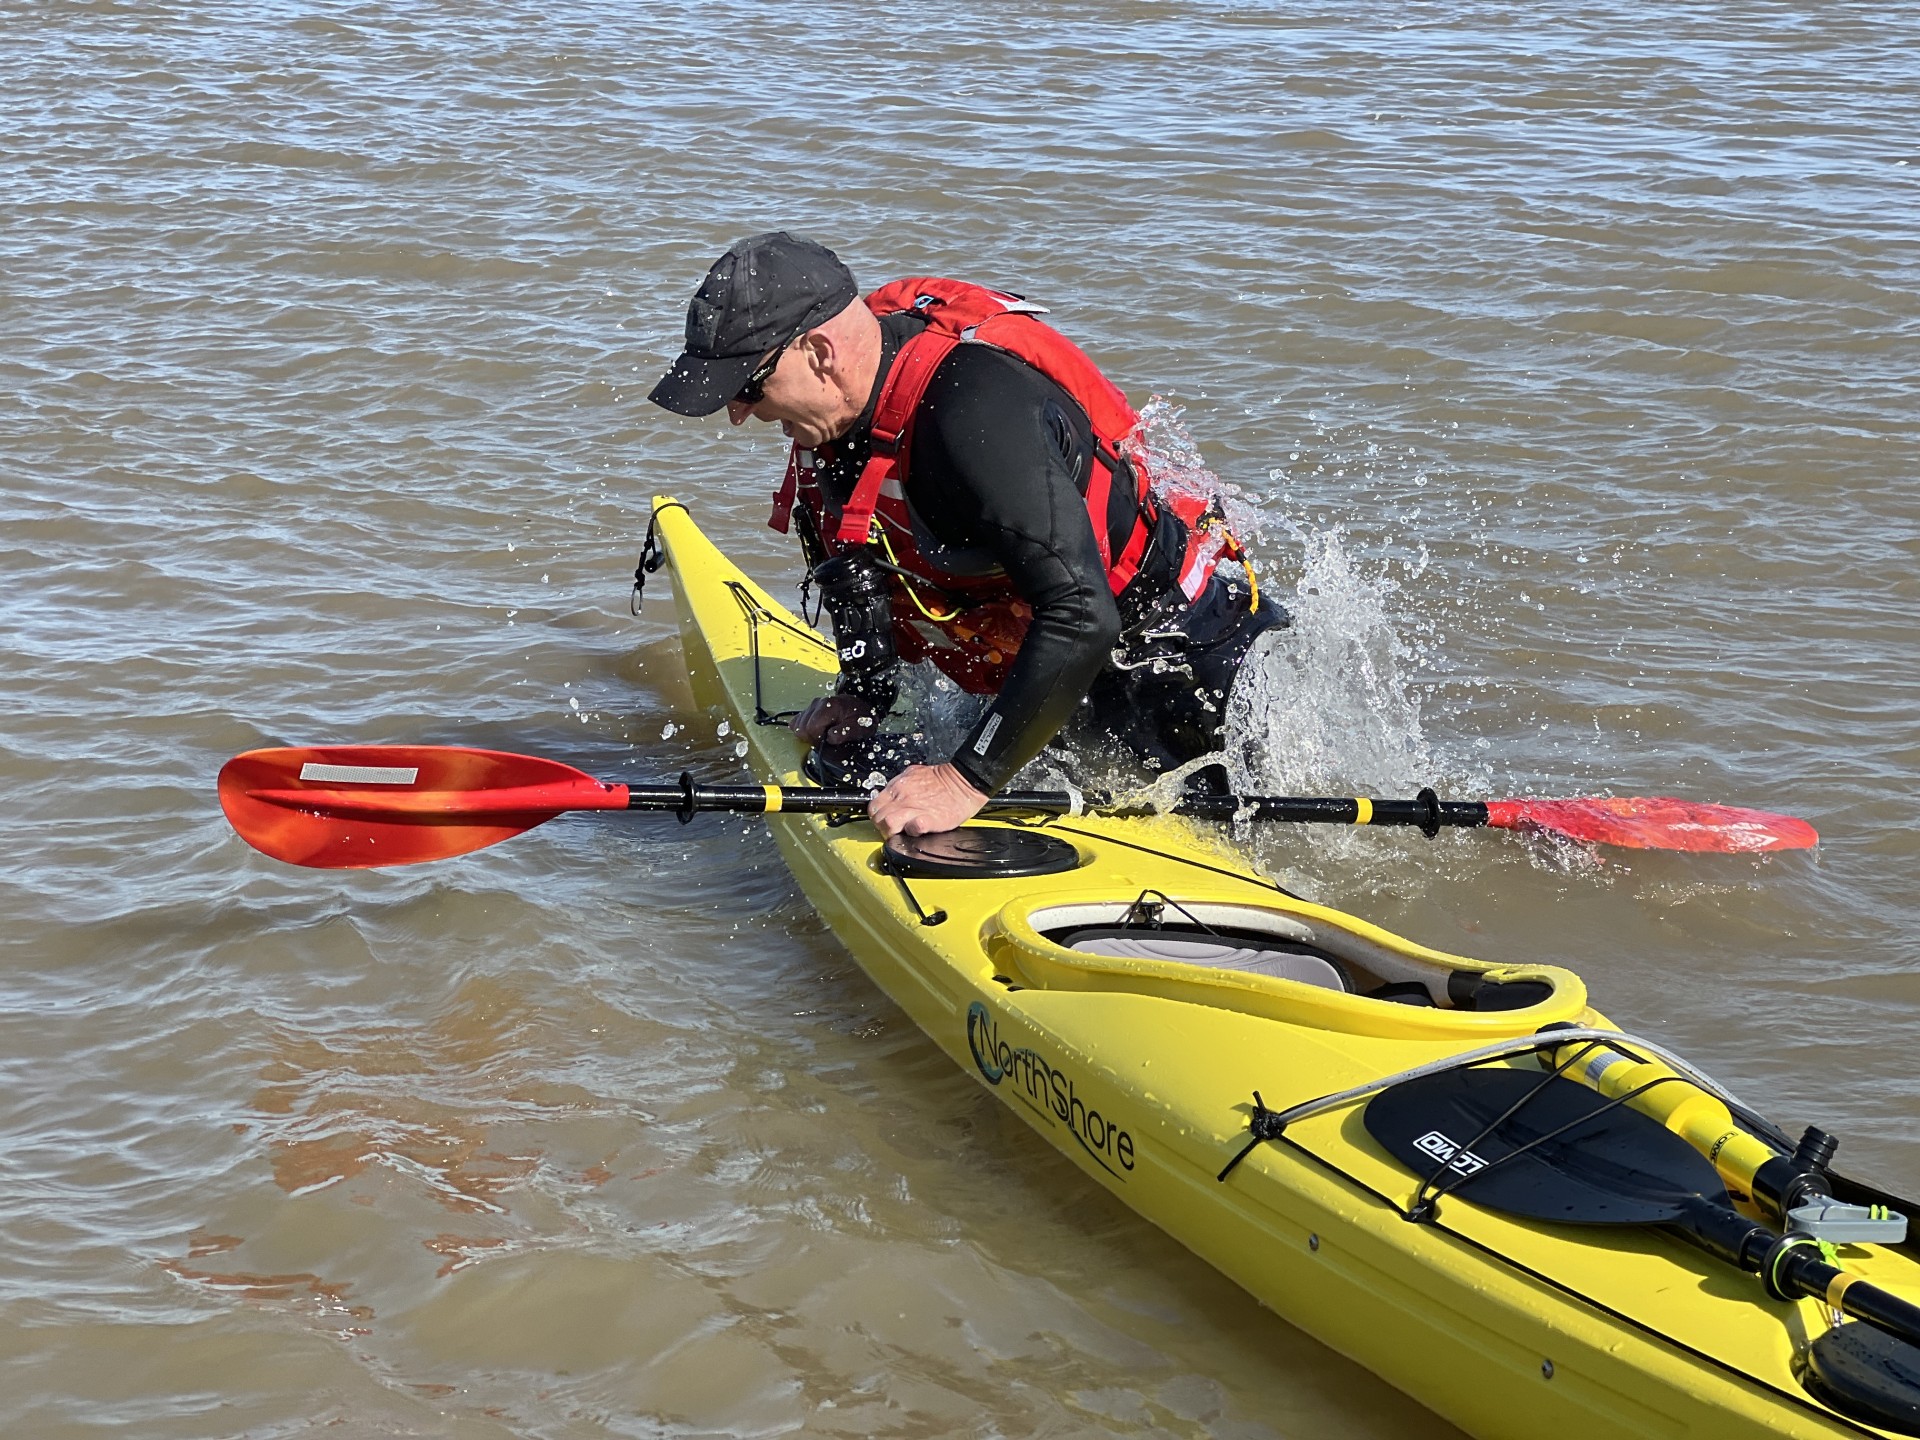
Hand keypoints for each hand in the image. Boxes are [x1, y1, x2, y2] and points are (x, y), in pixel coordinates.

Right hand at [791, 694, 879, 748]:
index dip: (817, 739)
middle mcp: (819, 703)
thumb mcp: (860, 727)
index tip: (827, 741)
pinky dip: (803, 729)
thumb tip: (830, 737)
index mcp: (831, 705)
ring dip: (808, 734)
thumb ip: (845, 732)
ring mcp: (812, 705)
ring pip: (797, 725)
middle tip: (825, 739)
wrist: (862, 708)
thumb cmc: (861, 717)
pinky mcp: (809, 709)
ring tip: (823, 734)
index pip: (811, 727)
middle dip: (812, 738)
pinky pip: (796, 722)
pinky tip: (816, 731)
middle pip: (802, 727)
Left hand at [868, 763, 989, 838]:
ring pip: (888, 824)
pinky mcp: (928, 819)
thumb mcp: (913, 774)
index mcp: (897, 786)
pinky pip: (913, 827)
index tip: (884, 820)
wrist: (963, 781)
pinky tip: (917, 830)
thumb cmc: (941, 780)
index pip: (874, 806)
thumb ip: (898, 787)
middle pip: (878, 818)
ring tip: (903, 832)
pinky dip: (912, 831)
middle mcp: (902, 797)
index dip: (877, 816)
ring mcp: (914, 808)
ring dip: (892, 832)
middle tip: (893, 829)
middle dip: (882, 827)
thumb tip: (889, 796)